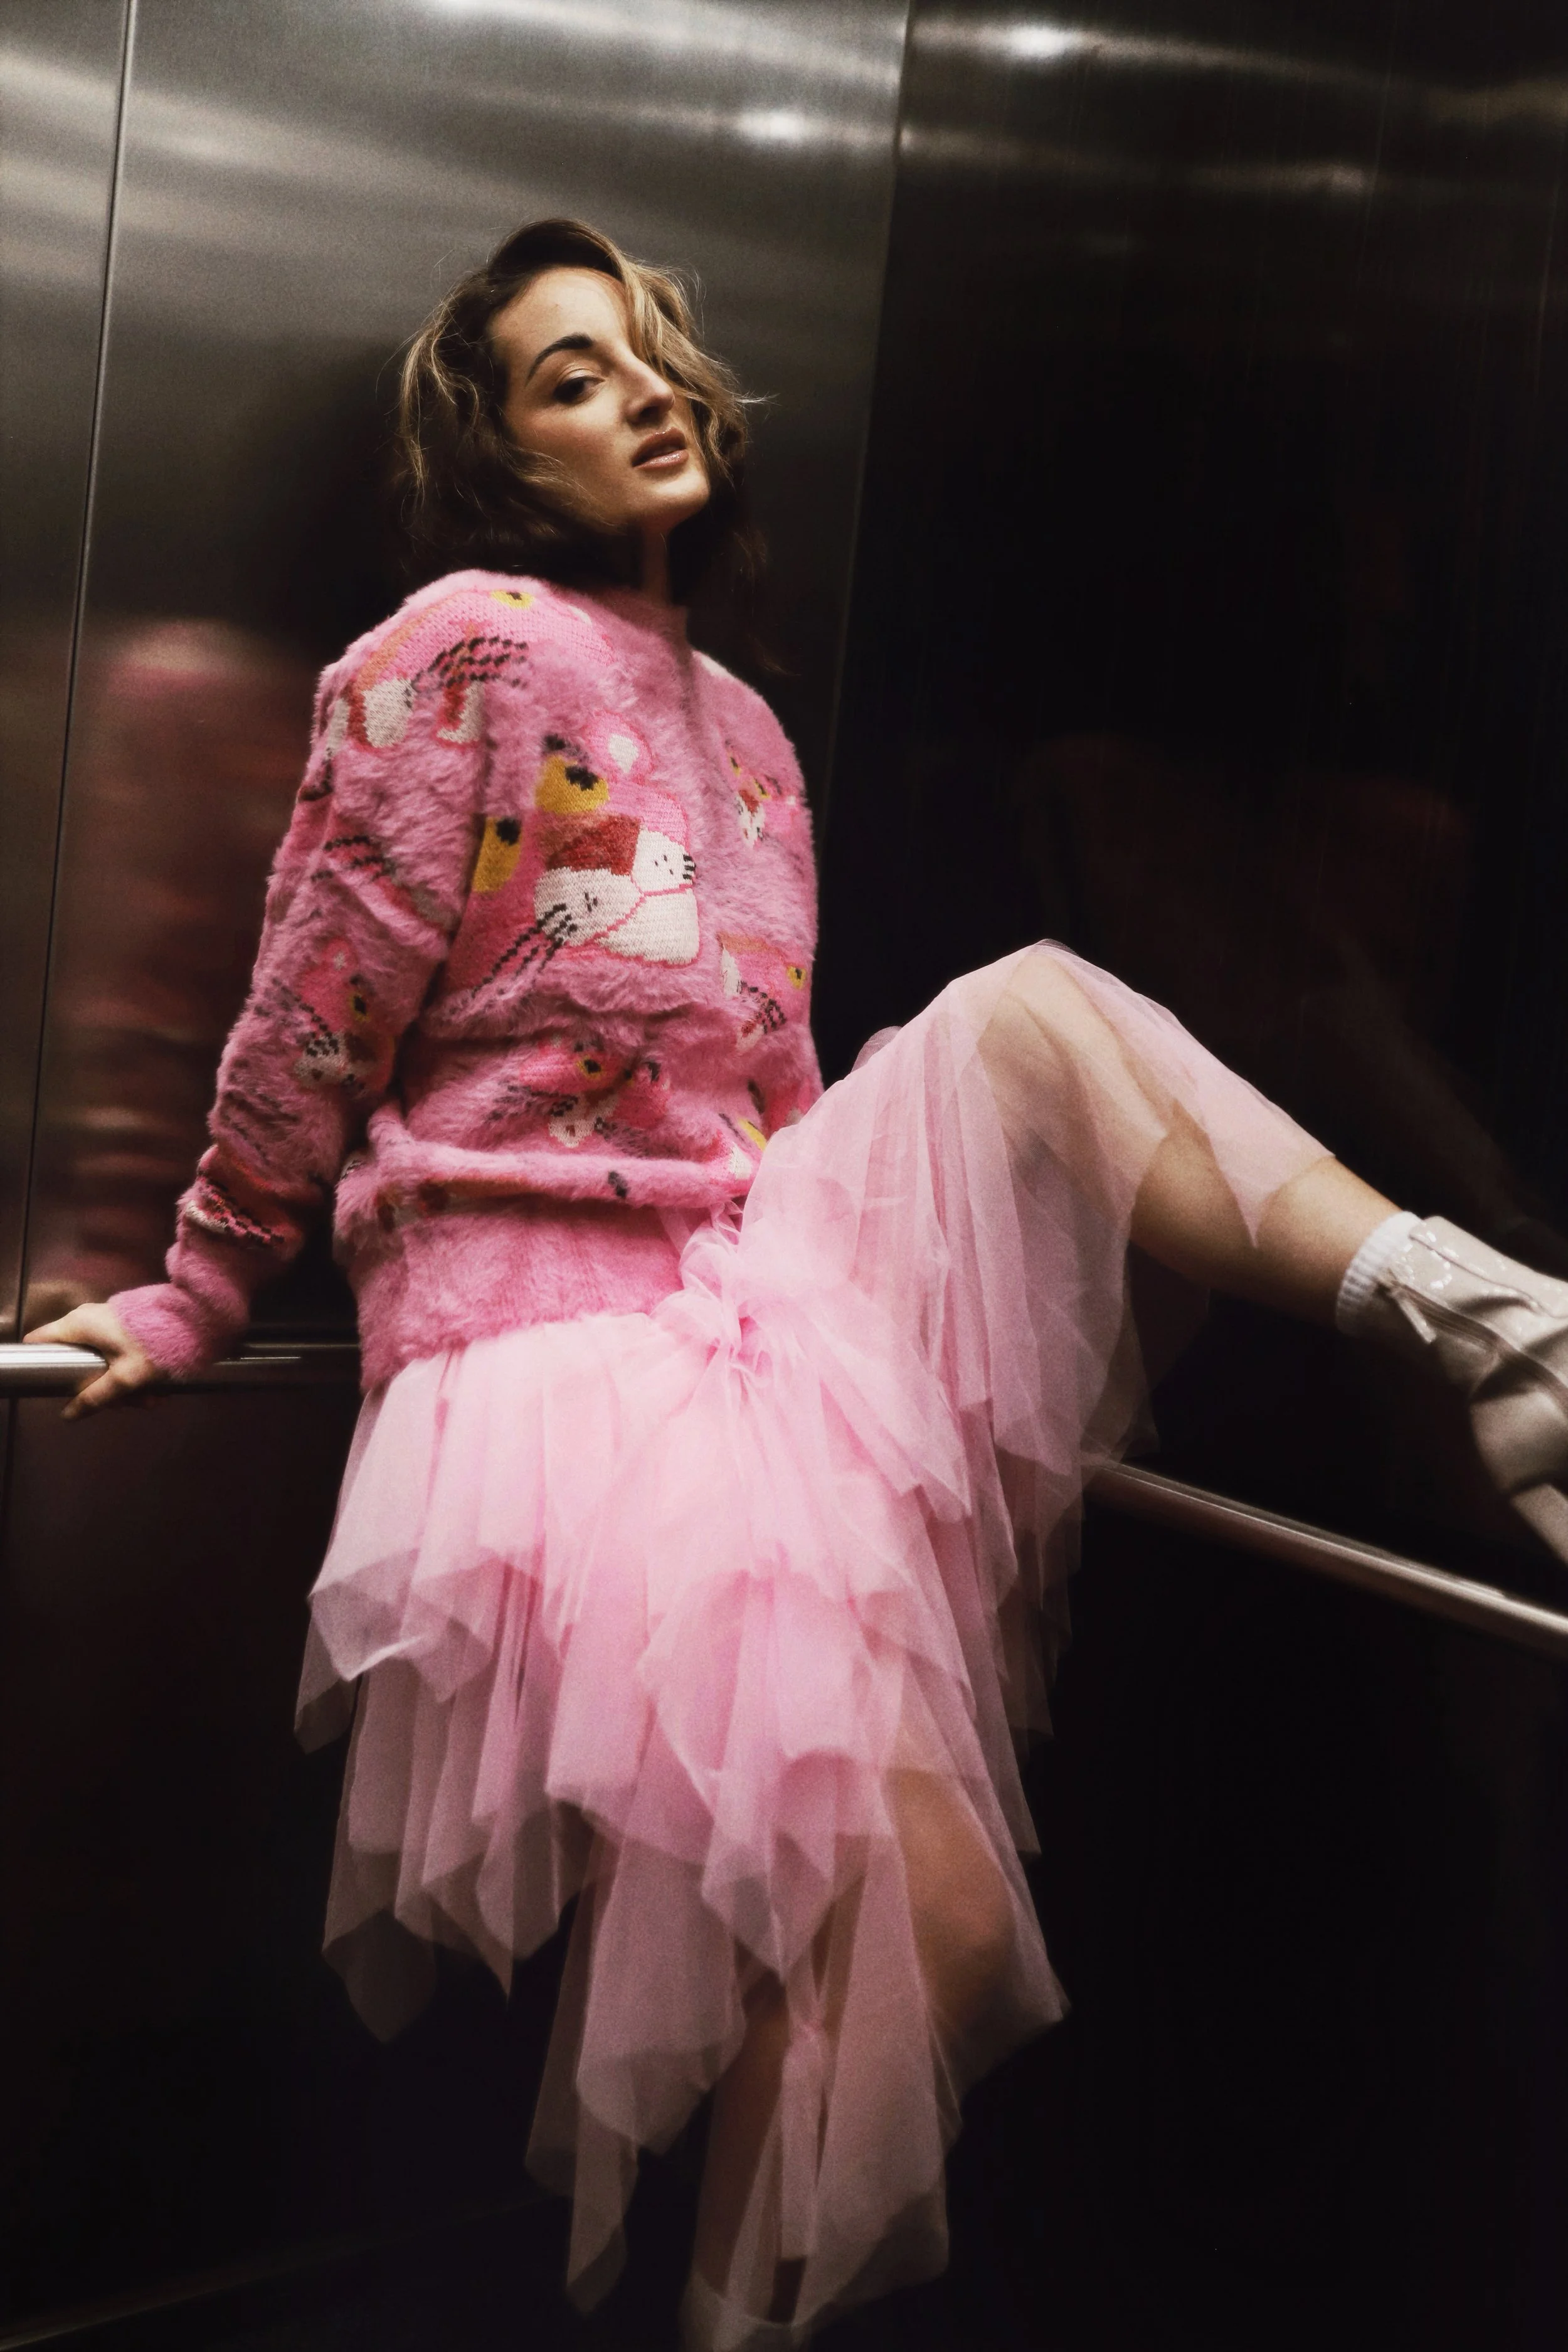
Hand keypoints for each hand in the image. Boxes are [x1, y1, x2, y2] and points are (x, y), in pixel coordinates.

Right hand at [24, 1302, 162, 1419]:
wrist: (194, 1317)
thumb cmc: (154, 1345)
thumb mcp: (124, 1377)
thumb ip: (94, 1397)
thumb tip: (67, 1415)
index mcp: (78, 1325)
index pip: (39, 1341)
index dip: (40, 1364)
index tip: (53, 1387)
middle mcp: (87, 1319)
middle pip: (76, 1360)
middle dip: (99, 1388)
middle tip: (124, 1404)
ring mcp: (107, 1321)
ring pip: (102, 1361)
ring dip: (123, 1386)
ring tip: (149, 1399)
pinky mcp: (125, 1326)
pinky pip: (119, 1354)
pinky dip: (132, 1373)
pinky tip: (155, 1390)